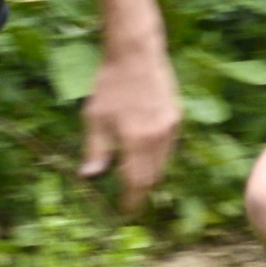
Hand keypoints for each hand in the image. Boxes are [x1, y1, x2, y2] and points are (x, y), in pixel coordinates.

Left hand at [79, 43, 181, 213]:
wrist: (136, 54)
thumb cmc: (110, 84)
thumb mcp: (95, 118)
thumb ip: (95, 150)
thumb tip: (89, 177)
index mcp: (136, 141)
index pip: (136, 182)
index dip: (131, 201)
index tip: (125, 213)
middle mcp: (157, 138)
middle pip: (152, 177)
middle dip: (140, 190)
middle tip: (127, 197)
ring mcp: (170, 128)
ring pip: (163, 164)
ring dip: (150, 174)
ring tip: (134, 176)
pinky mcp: (176, 118)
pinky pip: (168, 148)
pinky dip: (157, 157)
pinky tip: (144, 152)